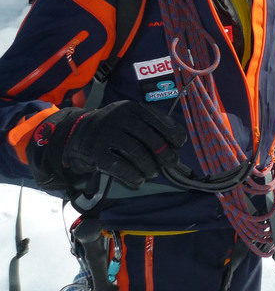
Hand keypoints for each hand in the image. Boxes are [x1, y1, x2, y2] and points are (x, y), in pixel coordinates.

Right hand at [28, 101, 185, 190]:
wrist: (78, 133)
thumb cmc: (115, 127)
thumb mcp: (132, 117)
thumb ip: (154, 123)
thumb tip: (180, 138)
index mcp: (131, 108)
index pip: (157, 120)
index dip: (172, 133)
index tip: (180, 144)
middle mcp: (119, 118)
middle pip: (149, 138)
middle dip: (164, 153)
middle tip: (172, 163)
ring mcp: (106, 134)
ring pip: (135, 152)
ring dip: (149, 165)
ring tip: (154, 172)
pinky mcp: (95, 152)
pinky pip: (118, 166)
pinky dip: (132, 175)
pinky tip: (139, 181)